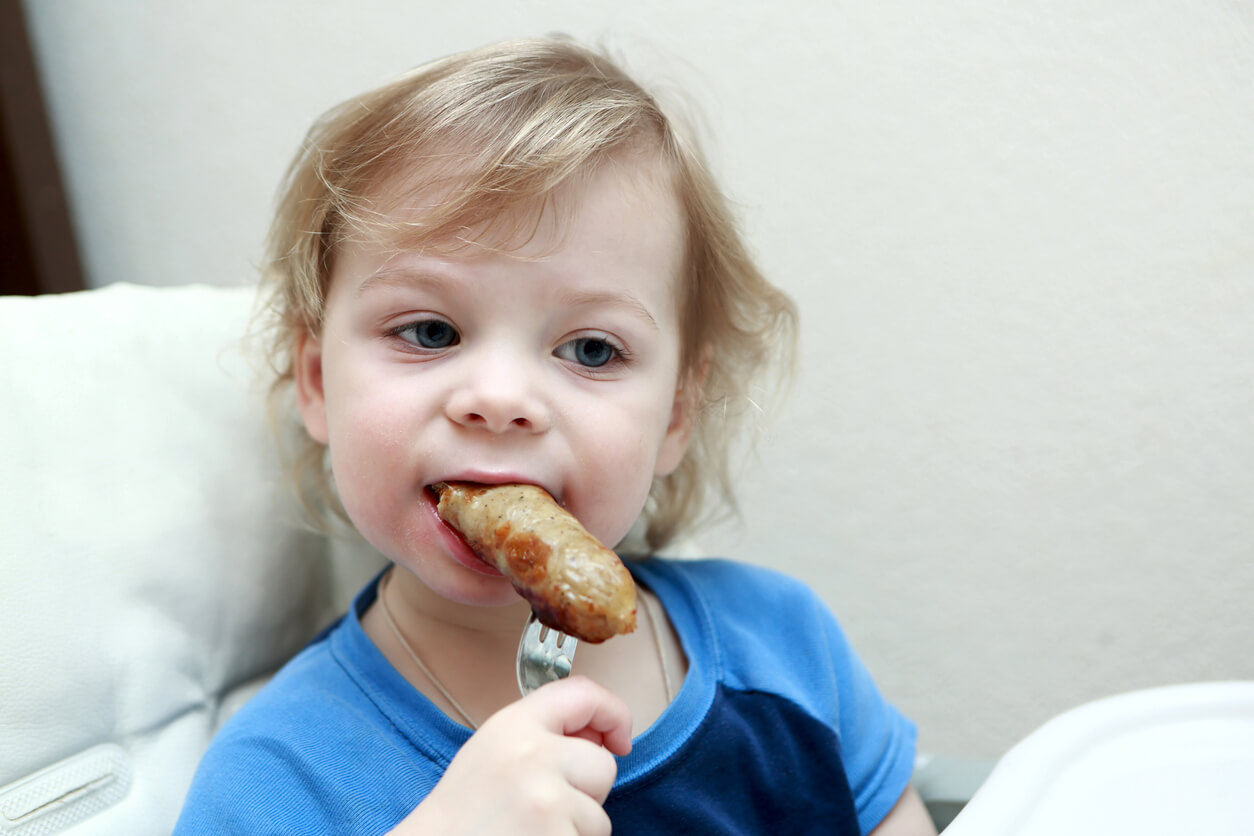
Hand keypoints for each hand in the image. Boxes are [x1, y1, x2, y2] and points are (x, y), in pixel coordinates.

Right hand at [390, 676, 631, 835]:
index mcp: (513, 725)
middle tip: (542, 807)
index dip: (613, 713)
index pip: (583, 693)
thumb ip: (543, 734)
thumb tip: (604, 741)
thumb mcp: (492, 750)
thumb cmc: (463, 813)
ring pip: (598, 817)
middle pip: (603, 766)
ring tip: (529, 830)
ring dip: (574, 829)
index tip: (619, 738)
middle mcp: (533, 756)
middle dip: (586, 791)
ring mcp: (547, 801)